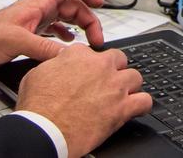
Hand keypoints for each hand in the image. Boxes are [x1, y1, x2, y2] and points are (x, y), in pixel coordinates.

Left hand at [0, 0, 105, 75]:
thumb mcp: (15, 41)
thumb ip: (42, 47)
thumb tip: (68, 55)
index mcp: (37, 5)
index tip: (100, 3)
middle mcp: (38, 11)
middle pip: (72, 5)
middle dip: (88, 18)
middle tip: (96, 38)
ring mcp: (34, 23)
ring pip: (65, 19)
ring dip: (80, 29)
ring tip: (88, 44)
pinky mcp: (29, 37)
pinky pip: (54, 33)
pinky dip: (65, 38)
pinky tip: (67, 48)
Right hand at [17, 45, 151, 157]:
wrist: (44, 130)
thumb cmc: (38, 106)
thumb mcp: (37, 73)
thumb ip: (54, 63)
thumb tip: (59, 63)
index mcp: (79, 55)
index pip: (93, 52)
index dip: (90, 65)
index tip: (88, 74)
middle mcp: (100, 66)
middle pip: (118, 60)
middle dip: (114, 70)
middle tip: (106, 83)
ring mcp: (114, 86)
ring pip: (135, 77)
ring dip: (129, 86)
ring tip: (121, 96)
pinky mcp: (122, 108)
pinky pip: (145, 101)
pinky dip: (142, 105)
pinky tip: (135, 108)